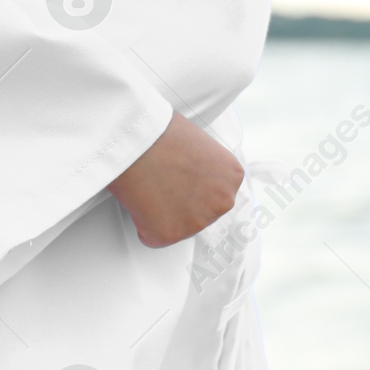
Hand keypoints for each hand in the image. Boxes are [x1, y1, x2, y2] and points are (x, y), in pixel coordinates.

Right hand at [108, 112, 242, 247]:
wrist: (137, 142)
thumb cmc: (159, 132)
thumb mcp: (196, 141)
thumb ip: (203, 164)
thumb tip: (191, 171)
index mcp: (232, 176)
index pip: (215, 193)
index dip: (191, 186)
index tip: (179, 177)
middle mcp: (222, 202)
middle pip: (200, 213)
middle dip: (180, 202)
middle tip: (162, 182)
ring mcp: (198, 222)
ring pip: (177, 227)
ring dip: (162, 213)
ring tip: (150, 186)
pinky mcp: (170, 236)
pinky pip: (152, 237)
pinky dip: (142, 223)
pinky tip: (140, 199)